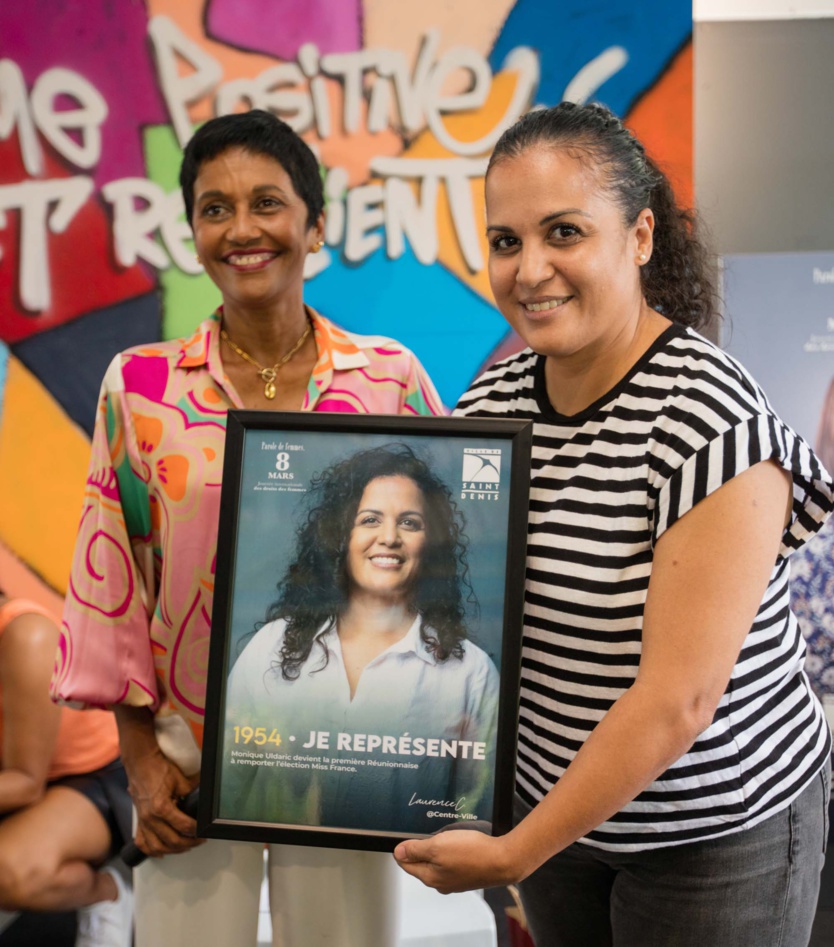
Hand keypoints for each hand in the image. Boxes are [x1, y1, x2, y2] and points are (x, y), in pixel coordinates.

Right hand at [126, 746, 200, 856]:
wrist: (140, 762)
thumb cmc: (158, 768)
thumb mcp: (181, 780)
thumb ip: (192, 794)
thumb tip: (203, 802)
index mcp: (161, 807)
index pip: (183, 826)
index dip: (196, 831)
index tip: (203, 831)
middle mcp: (150, 818)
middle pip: (172, 841)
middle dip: (188, 843)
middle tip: (199, 840)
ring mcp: (143, 821)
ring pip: (157, 846)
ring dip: (172, 850)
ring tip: (185, 846)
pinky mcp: (139, 820)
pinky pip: (142, 842)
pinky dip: (152, 850)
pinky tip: (161, 852)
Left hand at [394, 829, 518, 893]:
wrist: (503, 860)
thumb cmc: (472, 853)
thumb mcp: (437, 846)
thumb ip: (416, 850)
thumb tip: (398, 852)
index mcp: (430, 877)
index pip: (407, 864)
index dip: (403, 849)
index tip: (404, 837)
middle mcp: (441, 883)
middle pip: (422, 863)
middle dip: (421, 848)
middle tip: (426, 833)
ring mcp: (456, 880)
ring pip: (438, 862)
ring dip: (438, 848)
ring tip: (445, 835)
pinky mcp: (468, 874)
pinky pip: (453, 861)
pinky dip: (452, 851)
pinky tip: (459, 842)